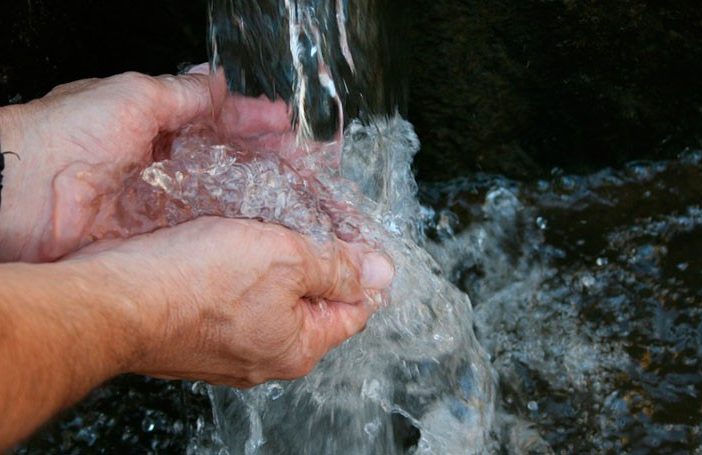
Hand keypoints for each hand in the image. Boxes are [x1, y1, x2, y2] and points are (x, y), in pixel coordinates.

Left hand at [0, 70, 292, 261]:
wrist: (18, 197)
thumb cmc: (65, 135)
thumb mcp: (133, 97)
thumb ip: (182, 95)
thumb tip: (215, 82)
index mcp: (153, 121)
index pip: (216, 119)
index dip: (252, 122)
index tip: (283, 127)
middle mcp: (159, 163)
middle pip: (224, 161)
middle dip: (264, 161)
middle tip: (301, 166)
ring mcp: (158, 201)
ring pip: (219, 197)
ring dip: (256, 197)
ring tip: (293, 198)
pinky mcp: (153, 237)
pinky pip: (200, 230)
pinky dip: (230, 230)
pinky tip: (258, 230)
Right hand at [71, 216, 392, 386]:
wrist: (114, 301)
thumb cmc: (194, 284)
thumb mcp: (286, 260)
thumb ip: (337, 267)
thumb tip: (382, 272)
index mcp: (298, 348)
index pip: (354, 309)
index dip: (360, 269)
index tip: (354, 239)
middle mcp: (266, 358)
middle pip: (312, 304)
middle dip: (315, 262)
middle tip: (305, 225)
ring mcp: (229, 351)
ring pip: (272, 300)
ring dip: (275, 264)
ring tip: (265, 231)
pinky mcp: (198, 335)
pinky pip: (236, 302)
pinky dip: (241, 274)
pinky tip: (230, 247)